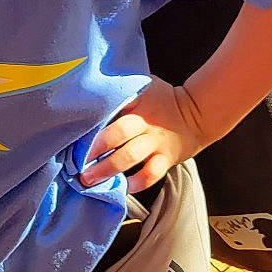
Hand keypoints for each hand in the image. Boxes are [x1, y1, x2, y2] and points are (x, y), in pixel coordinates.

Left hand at [79, 77, 209, 193]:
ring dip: (107, 169)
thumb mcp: (143, 86)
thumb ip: (122, 90)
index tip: (74, 133)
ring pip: (129, 157)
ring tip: (90, 179)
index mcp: (136, 100)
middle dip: (94, 149)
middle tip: (77, 162)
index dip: (91, 121)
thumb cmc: (162, 99)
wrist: (197, 113)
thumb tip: (90, 92)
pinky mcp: (166, 158)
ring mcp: (155, 141)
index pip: (110, 107)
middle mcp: (145, 121)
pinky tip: (124, 186)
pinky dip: (136, 183)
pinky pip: (150, 174)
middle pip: (117, 133)